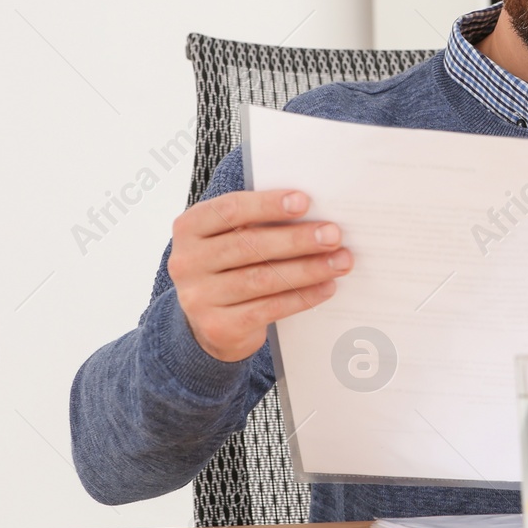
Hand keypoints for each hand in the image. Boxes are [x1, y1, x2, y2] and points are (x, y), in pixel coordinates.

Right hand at [167, 188, 352, 361]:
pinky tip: (326, 287)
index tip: (305, 201)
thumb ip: (258, 224)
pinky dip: (302, 297)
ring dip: (308, 269)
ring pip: (262, 279)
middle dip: (297, 239)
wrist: (208, 322)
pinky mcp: (219, 326)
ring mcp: (199, 297)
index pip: (230, 210)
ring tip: (340, 261)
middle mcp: (187, 261)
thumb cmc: (230, 266)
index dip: (268, 204)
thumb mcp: (231, 238)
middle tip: (333, 235)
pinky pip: (268, 309)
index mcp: (189, 227)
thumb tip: (314, 215)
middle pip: (249, 246)